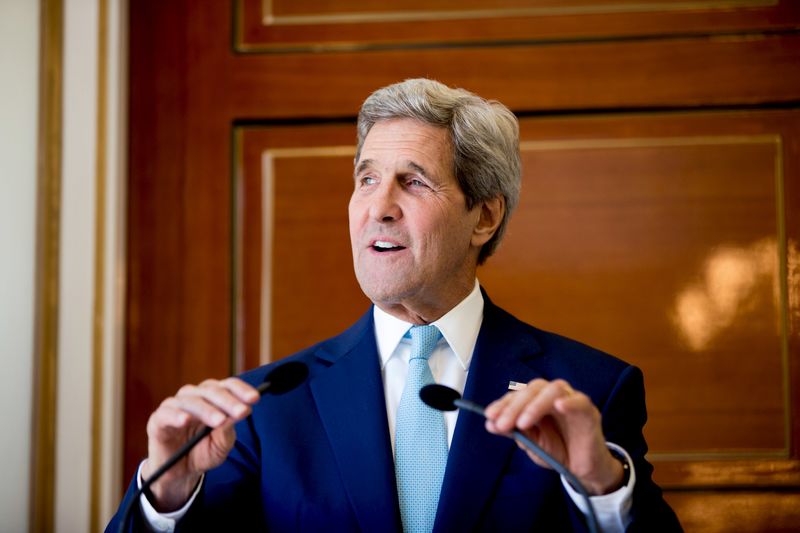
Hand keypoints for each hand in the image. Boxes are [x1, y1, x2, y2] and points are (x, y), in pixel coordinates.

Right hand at [142, 377, 259, 510]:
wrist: (179, 473)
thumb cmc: (202, 452)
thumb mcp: (222, 445)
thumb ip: (229, 430)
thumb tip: (240, 412)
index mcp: (212, 398)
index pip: (228, 386)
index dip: (242, 390)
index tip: (255, 399)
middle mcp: (194, 397)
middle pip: (212, 391)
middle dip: (229, 402)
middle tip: (242, 412)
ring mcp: (175, 406)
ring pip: (192, 401)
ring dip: (207, 410)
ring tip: (219, 421)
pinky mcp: (158, 420)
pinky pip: (166, 413)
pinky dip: (175, 416)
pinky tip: (185, 421)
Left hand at [484, 379, 623, 494]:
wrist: (581, 471)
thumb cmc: (557, 451)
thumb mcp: (531, 443)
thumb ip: (513, 431)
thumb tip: (489, 423)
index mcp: (537, 401)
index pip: (519, 394)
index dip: (503, 403)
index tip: (490, 416)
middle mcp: (553, 397)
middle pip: (533, 389)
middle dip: (515, 406)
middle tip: (502, 424)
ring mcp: (571, 401)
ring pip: (553, 390)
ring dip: (535, 405)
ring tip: (523, 423)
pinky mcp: (588, 412)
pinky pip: (580, 401)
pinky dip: (569, 402)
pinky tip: (558, 406)